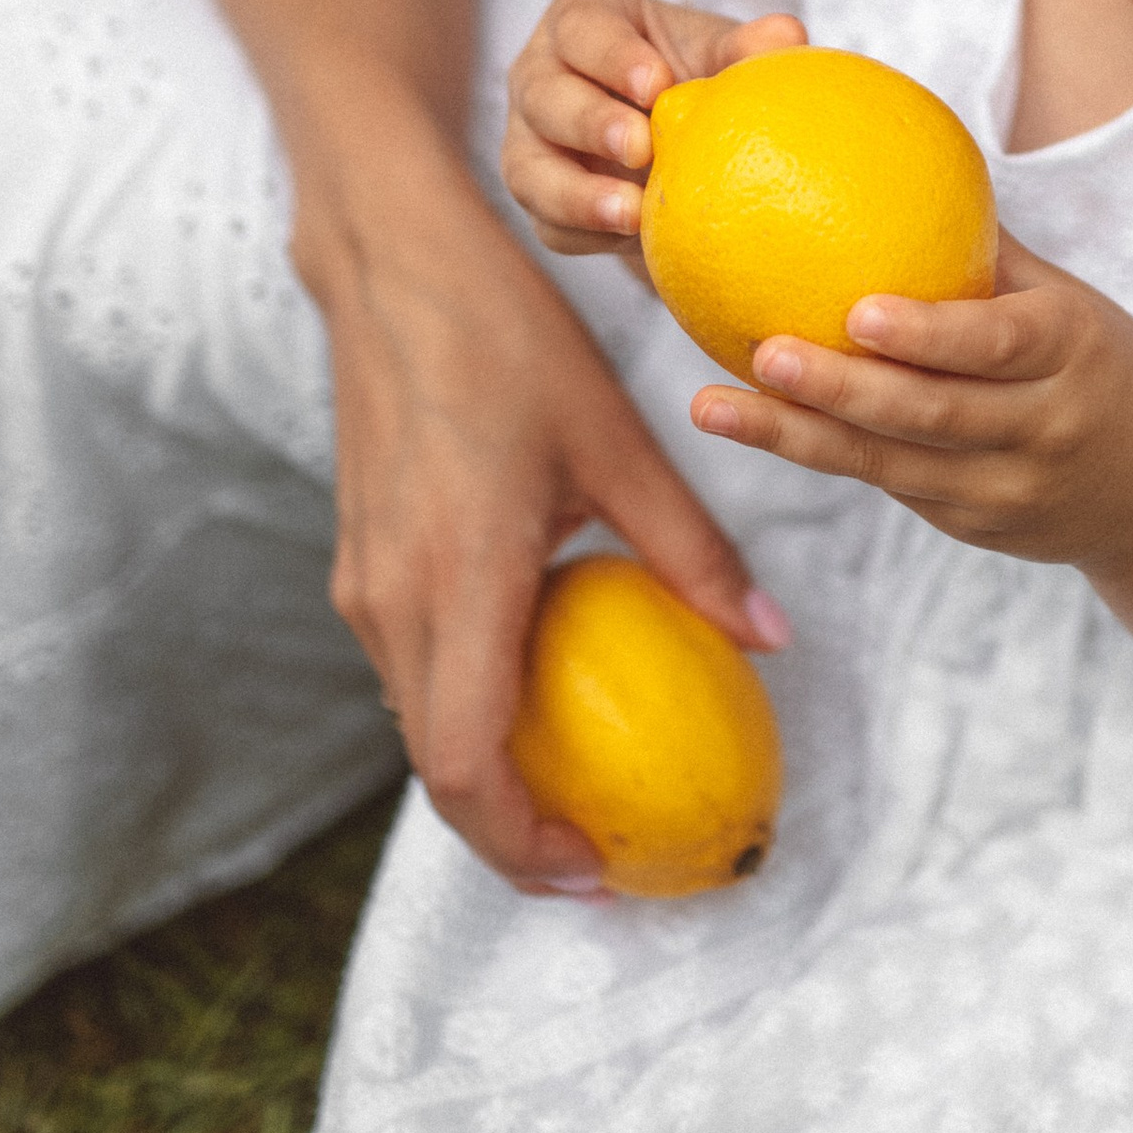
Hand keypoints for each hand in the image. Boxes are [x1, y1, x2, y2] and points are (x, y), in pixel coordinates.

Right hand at [305, 107, 791, 896]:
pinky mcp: (360, 560)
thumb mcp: (616, 443)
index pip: (469, 767)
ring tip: (580, 780)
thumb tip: (772, 636)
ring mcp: (364, 583)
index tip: (599, 869)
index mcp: (456, 580)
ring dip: (490, 770)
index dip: (526, 845)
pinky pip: (411, 668)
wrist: (392, 263)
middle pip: (440, 769)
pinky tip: (540, 684)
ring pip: (421, 720)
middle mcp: (393, 600)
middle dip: (513, 834)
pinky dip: (469, 705)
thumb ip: (692, 548)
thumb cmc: (509, 338)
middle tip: (601, 850)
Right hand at [503, 0, 806, 263]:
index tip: (658, 84)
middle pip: (542, 94)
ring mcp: (529, 138)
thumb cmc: (696, 73)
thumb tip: (786, 35)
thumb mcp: (720, 52)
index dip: (612, 55)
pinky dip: (587, 233)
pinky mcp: (539, 197)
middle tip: (641, 148)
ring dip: (577, 193)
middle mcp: (541, 74)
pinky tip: (631, 241)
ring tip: (632, 212)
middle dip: (589, 122)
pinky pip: (549, 222)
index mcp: (583, 20)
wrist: (679, 140)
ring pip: (528, 166)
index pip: (582, 28)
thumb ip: (747, 46)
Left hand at [684, 231, 1132, 573]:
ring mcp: (1008, 493)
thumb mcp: (1068, 304)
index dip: (929, 335)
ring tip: (714, 406)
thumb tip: (887, 164)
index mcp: (1071, 352)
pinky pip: (894, 488)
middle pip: (929, 416)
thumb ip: (987, 259)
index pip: (996, 346)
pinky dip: (826, 456)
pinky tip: (761, 427)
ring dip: (798, 437)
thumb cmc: (1101, 364)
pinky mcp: (976, 530)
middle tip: (762, 351)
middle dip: (838, 390)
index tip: (856, 310)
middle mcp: (1042, 429)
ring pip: (891, 468)